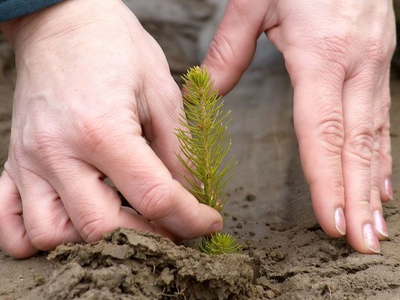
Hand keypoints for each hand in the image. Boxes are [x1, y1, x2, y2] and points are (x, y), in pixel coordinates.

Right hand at [0, 0, 221, 258]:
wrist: (63, 22)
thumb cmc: (114, 47)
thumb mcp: (161, 90)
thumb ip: (178, 149)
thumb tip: (192, 193)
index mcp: (102, 128)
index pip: (153, 196)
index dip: (190, 218)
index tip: (208, 222)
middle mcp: (59, 151)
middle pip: (103, 229)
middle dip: (150, 238)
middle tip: (173, 227)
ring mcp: (30, 160)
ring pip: (54, 235)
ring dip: (95, 241)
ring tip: (125, 221)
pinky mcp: (14, 162)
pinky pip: (9, 222)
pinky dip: (37, 237)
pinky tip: (70, 224)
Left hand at [203, 0, 395, 252]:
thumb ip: (230, 49)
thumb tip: (208, 89)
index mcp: (322, 54)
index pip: (322, 131)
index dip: (326, 178)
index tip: (330, 219)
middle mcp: (356, 65)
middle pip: (355, 144)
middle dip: (359, 197)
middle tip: (361, 242)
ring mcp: (374, 65)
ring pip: (374, 137)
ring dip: (374, 185)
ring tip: (374, 226)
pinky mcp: (378, 62)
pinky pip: (379, 119)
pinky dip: (380, 157)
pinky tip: (380, 182)